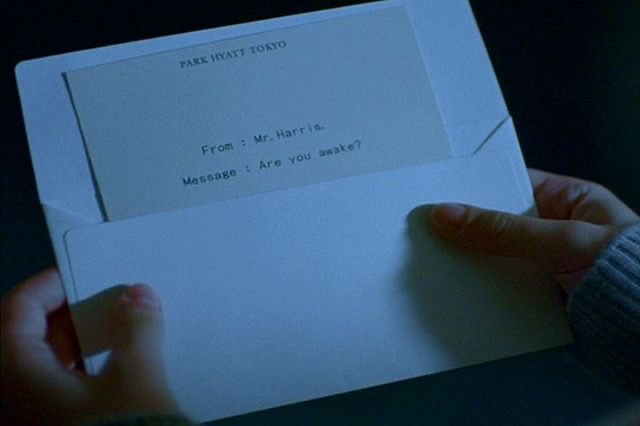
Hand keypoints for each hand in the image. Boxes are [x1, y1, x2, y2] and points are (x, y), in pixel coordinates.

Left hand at [1, 268, 179, 424]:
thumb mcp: (137, 377)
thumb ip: (138, 328)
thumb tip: (139, 297)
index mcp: (16, 376)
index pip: (16, 310)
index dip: (48, 286)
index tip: (78, 275)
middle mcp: (12, 397)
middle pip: (26, 336)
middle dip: (68, 315)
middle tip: (105, 303)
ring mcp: (29, 416)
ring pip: (40, 364)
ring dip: (75, 343)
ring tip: (115, 332)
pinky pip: (54, 387)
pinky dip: (78, 370)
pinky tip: (112, 367)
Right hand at [429, 169, 638, 292]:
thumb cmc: (628, 273)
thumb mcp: (562, 240)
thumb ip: (504, 229)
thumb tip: (448, 214)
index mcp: (569, 200)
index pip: (512, 185)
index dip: (476, 188)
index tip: (440, 194)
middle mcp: (555, 229)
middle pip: (499, 222)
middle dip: (468, 228)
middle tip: (429, 229)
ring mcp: (546, 263)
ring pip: (498, 255)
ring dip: (474, 261)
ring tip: (438, 259)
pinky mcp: (540, 294)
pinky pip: (504, 284)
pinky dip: (485, 288)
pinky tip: (462, 288)